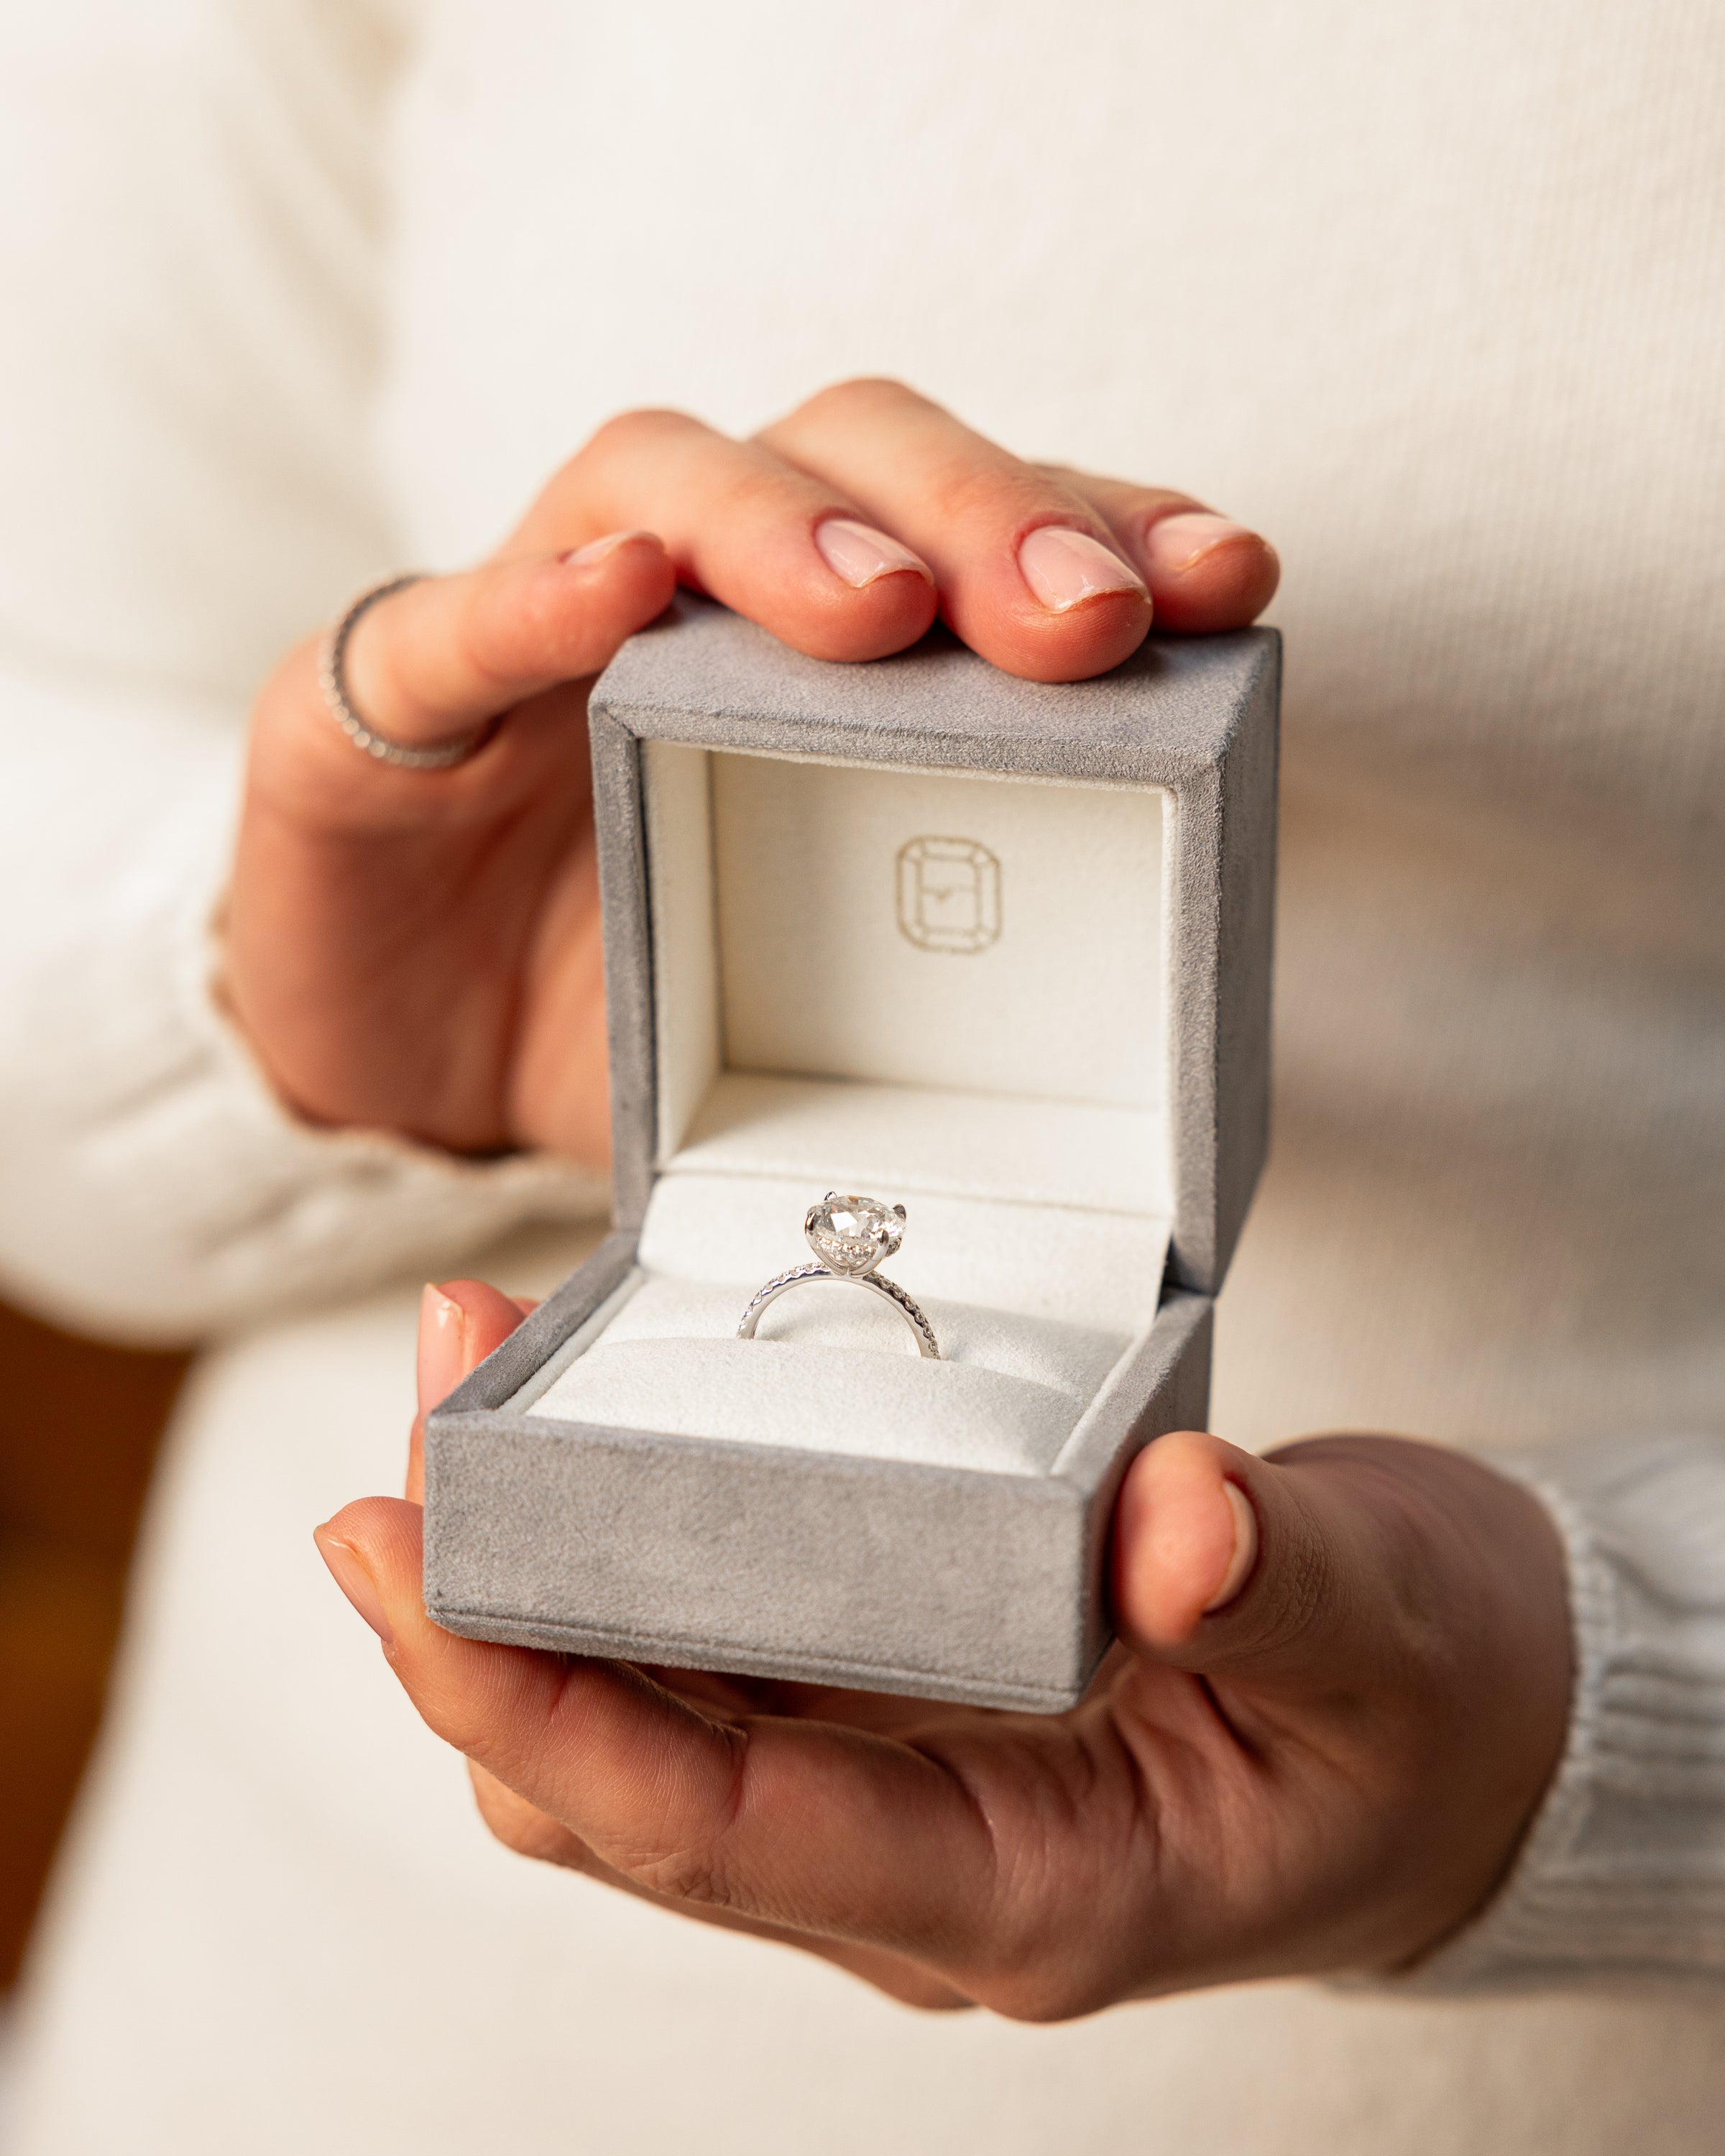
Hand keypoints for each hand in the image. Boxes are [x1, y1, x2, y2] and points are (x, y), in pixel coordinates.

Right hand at [225, 379, 1277, 1163]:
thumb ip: (935, 982)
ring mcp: (533, 628)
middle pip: (849, 458)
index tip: (1231, 578)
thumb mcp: (813, 1010)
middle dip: (982, 513)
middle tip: (1084, 619)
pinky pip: (445, 624)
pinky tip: (619, 591)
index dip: (1105, 526)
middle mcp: (693, 595)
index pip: (977, 531)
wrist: (405, 1074)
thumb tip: (1135, 1052)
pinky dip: (532, 600)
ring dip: (785, 528)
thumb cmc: (629, 1016)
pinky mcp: (373, 703)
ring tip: (882, 609)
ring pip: (663, 479)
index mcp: (819, 654)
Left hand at [314, 1281, 1571, 2016]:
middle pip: (624, 1783)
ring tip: (479, 1380)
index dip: (535, 1702)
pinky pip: (707, 1665)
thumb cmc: (1427, 1710)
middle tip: (423, 1406)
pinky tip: (597, 1434)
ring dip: (535, 1575)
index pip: (716, 1831)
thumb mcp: (1389, 1633)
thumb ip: (1279, 1583)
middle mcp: (919, 1867)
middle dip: (484, 1616)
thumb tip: (1168, 1520)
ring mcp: (895, 1795)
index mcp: (1026, 1893)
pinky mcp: (898, 1712)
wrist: (1464, 1743)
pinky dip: (624, 1555)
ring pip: (638, 1730)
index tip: (402, 1562)